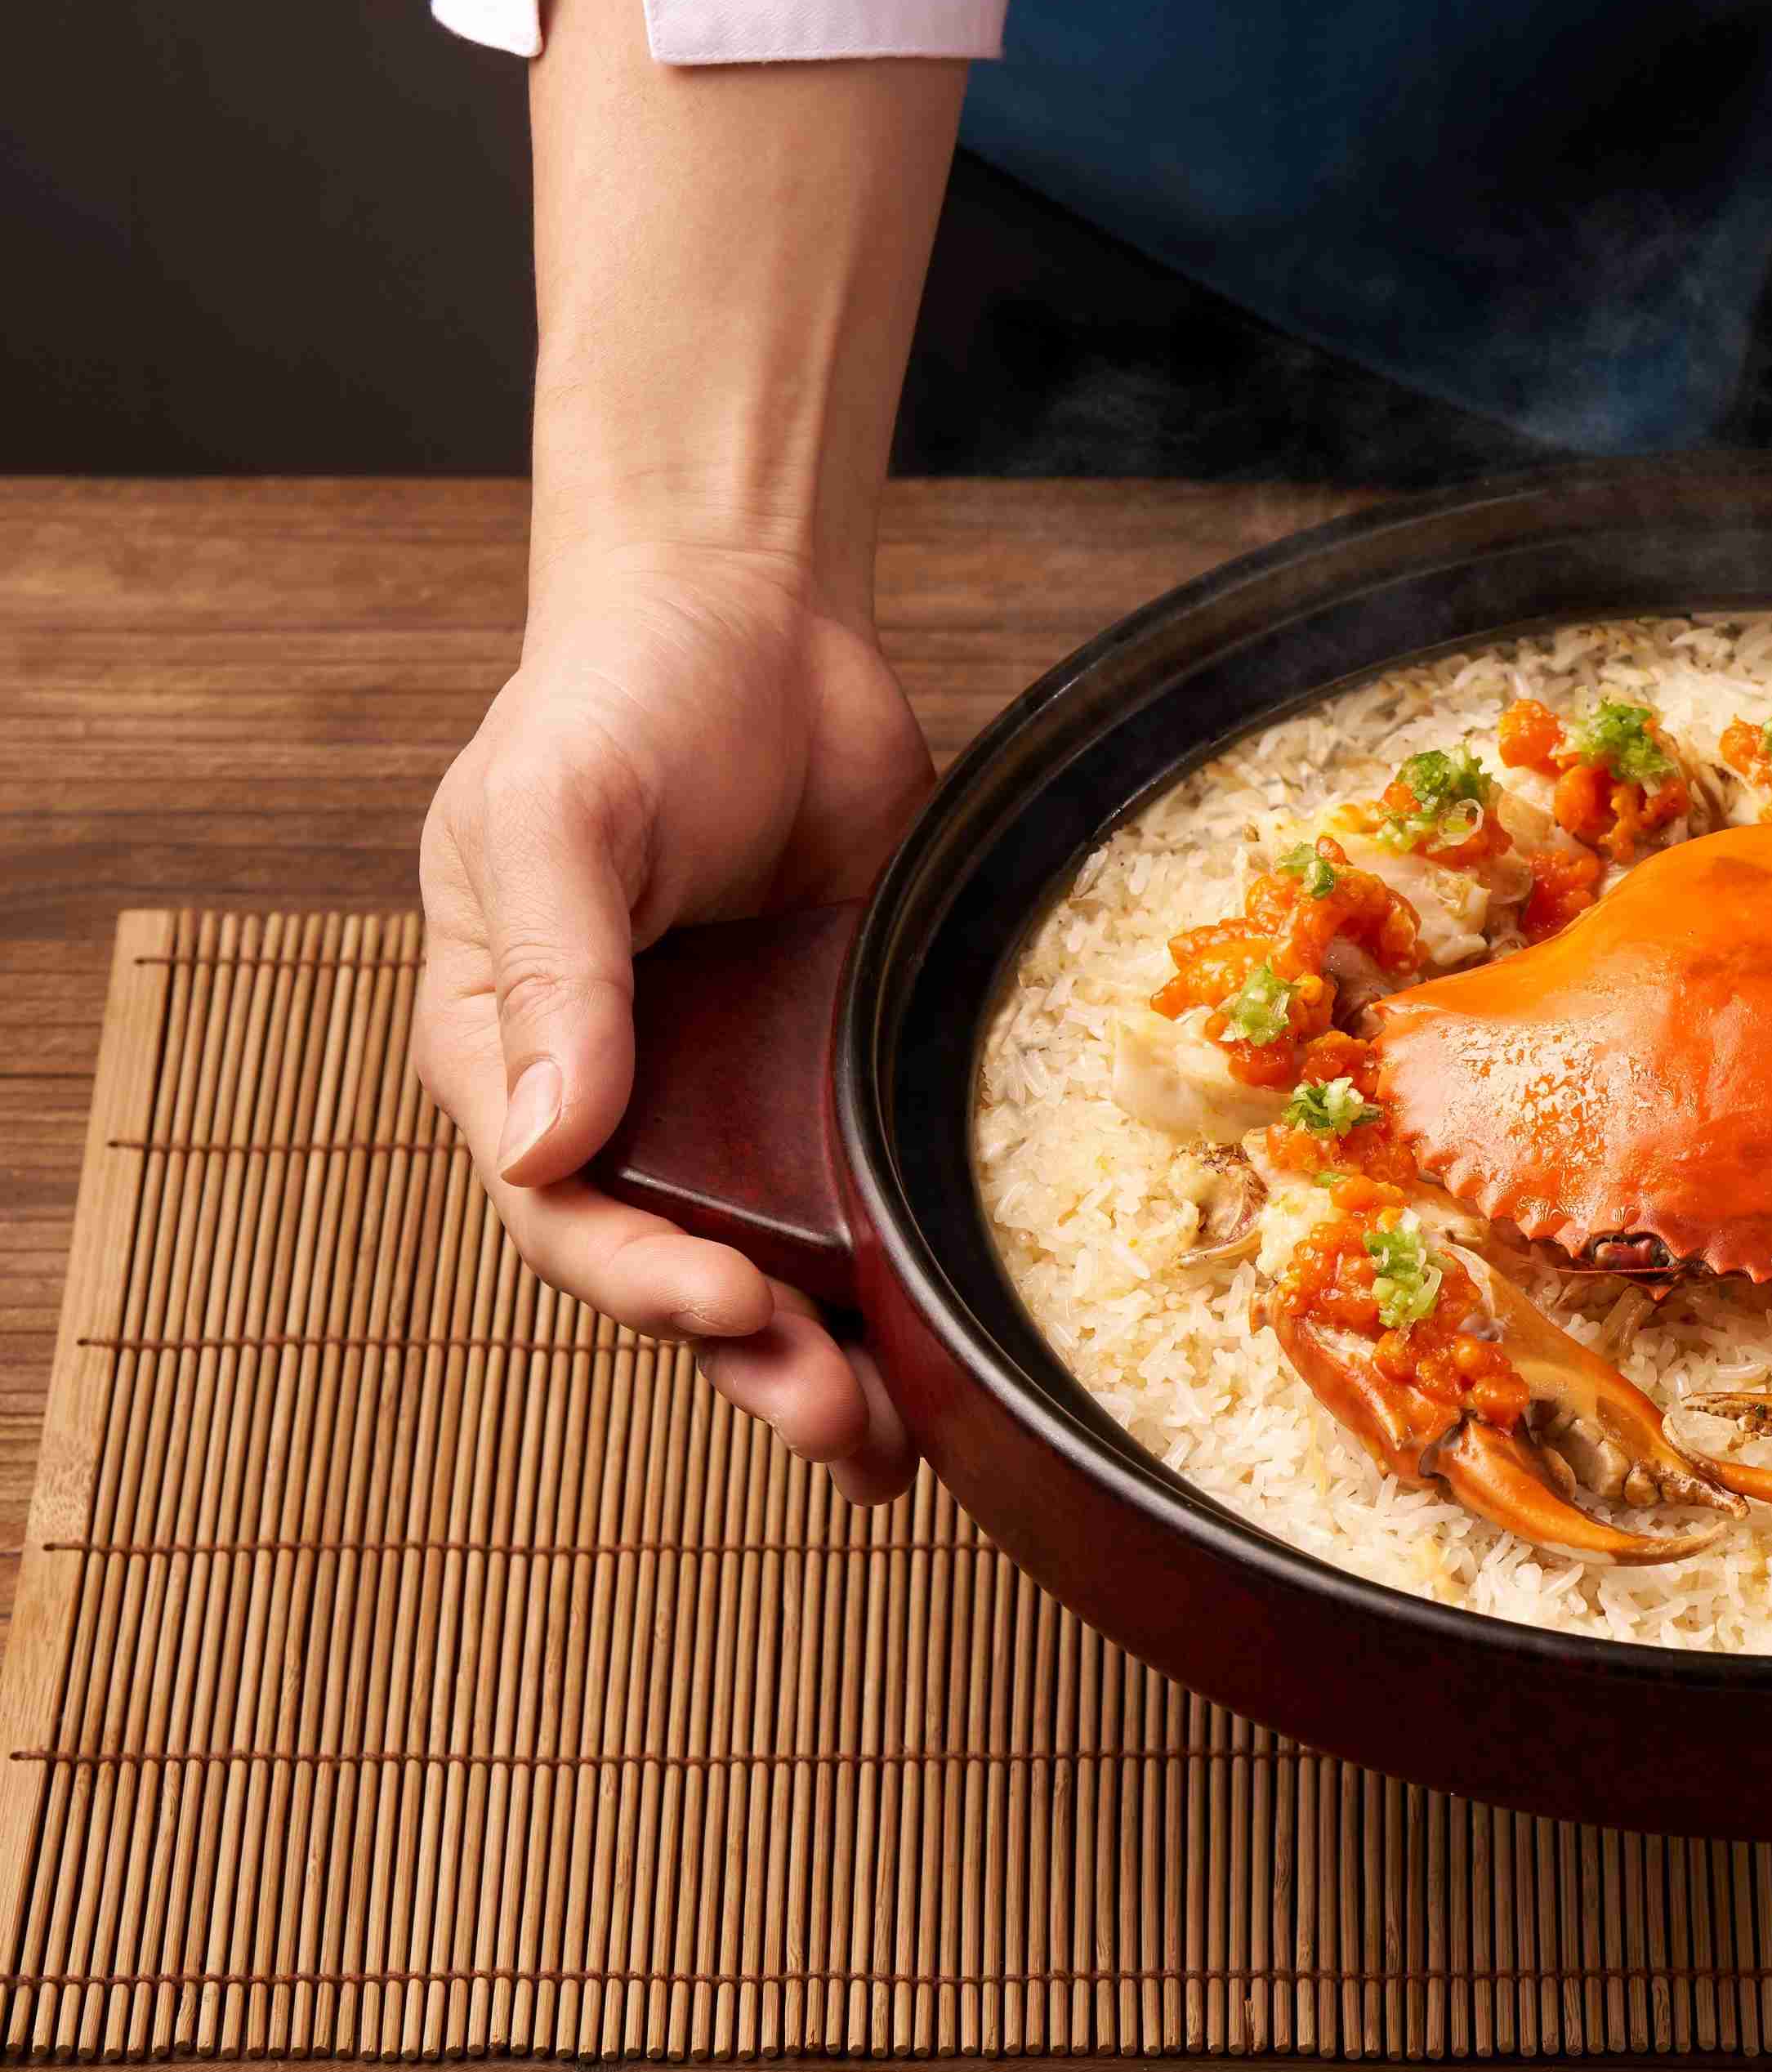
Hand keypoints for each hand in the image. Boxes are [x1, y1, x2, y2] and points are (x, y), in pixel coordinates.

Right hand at [410, 541, 936, 1502]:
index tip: (731, 1309)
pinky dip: (904, 1269)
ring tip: (891, 1449)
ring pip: (775, 1261)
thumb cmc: (617, 705)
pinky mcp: (843, 1064)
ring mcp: (739, 1091)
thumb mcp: (555, 824)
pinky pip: (871, 1187)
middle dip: (754, 1364)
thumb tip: (536, 1149)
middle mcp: (626, 1098)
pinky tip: (958, 1345)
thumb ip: (551, 981)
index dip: (642, 1280)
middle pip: (675, 1271)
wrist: (750, 622)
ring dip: (828, 1359)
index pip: (566, 1212)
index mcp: (513, 1059)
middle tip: (842, 1434)